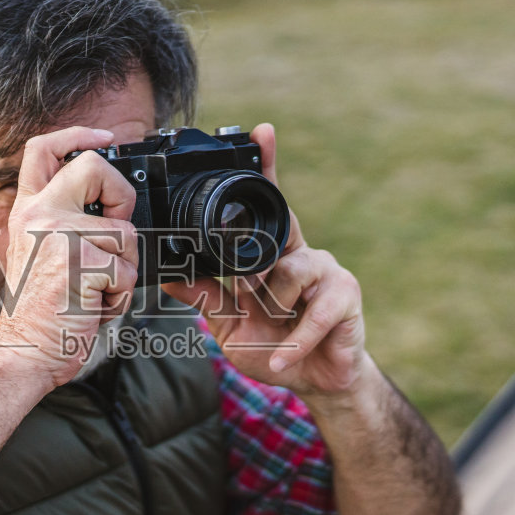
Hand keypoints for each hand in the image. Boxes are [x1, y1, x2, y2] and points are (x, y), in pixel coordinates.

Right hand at [0, 127, 139, 387]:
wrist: (22, 353)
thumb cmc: (37, 314)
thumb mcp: (39, 253)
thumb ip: (63, 222)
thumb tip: (110, 210)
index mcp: (27, 211)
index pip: (42, 149)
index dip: (77, 134)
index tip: (105, 137)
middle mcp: (39, 215)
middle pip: (94, 166)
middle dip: (121, 195)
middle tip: (115, 228)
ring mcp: (60, 235)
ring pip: (125, 235)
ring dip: (122, 271)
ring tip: (93, 292)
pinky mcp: (82, 261)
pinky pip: (127, 272)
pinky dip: (119, 298)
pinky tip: (93, 308)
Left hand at [162, 122, 366, 400]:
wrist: (313, 383)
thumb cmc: (273, 346)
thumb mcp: (228, 322)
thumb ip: (205, 294)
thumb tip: (168, 274)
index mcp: (276, 254)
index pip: (270, 204)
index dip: (267, 167)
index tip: (261, 132)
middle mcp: (303, 255)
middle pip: (285, 228)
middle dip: (259, 263)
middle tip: (247, 292)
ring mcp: (329, 273)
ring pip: (291, 272)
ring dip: (275, 305)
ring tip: (273, 325)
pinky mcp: (346, 299)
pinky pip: (314, 314)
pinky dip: (293, 341)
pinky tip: (283, 358)